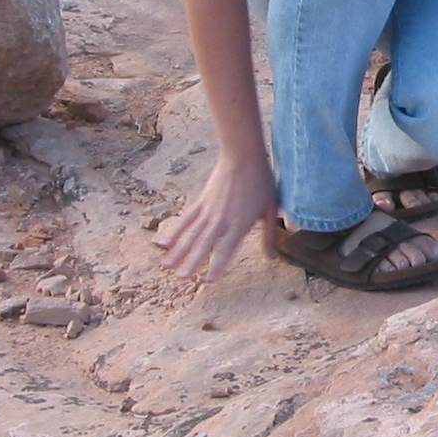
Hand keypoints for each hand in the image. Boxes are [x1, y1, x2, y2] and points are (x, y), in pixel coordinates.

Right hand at [158, 153, 279, 280]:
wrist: (243, 156)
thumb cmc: (261, 182)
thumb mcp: (270, 209)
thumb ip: (269, 235)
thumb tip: (273, 257)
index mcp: (240, 224)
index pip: (226, 249)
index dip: (217, 265)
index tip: (208, 280)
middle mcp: (221, 219)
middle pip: (204, 244)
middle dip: (192, 262)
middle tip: (182, 278)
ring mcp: (208, 210)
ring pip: (191, 234)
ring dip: (179, 251)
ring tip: (168, 266)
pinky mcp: (201, 202)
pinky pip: (186, 219)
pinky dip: (175, 231)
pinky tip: (164, 243)